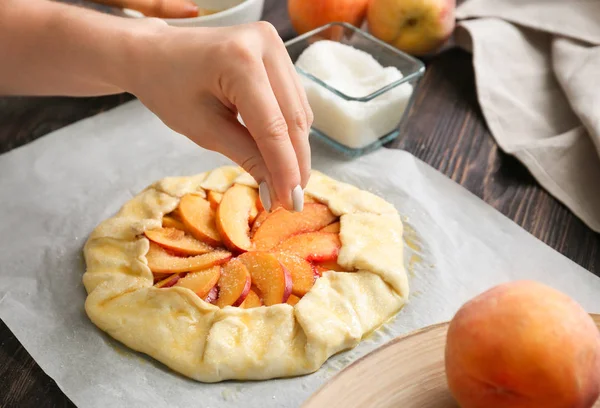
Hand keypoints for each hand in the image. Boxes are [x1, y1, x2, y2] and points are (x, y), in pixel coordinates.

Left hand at [126, 21, 313, 211]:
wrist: (155, 53)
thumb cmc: (170, 89)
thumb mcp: (205, 129)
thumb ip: (247, 157)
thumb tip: (277, 192)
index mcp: (239, 60)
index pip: (273, 126)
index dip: (285, 169)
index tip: (290, 203)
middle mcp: (265, 44)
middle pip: (293, 118)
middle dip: (295, 163)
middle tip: (292, 200)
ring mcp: (276, 44)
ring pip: (300, 111)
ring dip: (296, 150)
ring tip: (287, 182)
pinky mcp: (279, 52)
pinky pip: (294, 101)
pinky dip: (290, 131)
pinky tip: (283, 155)